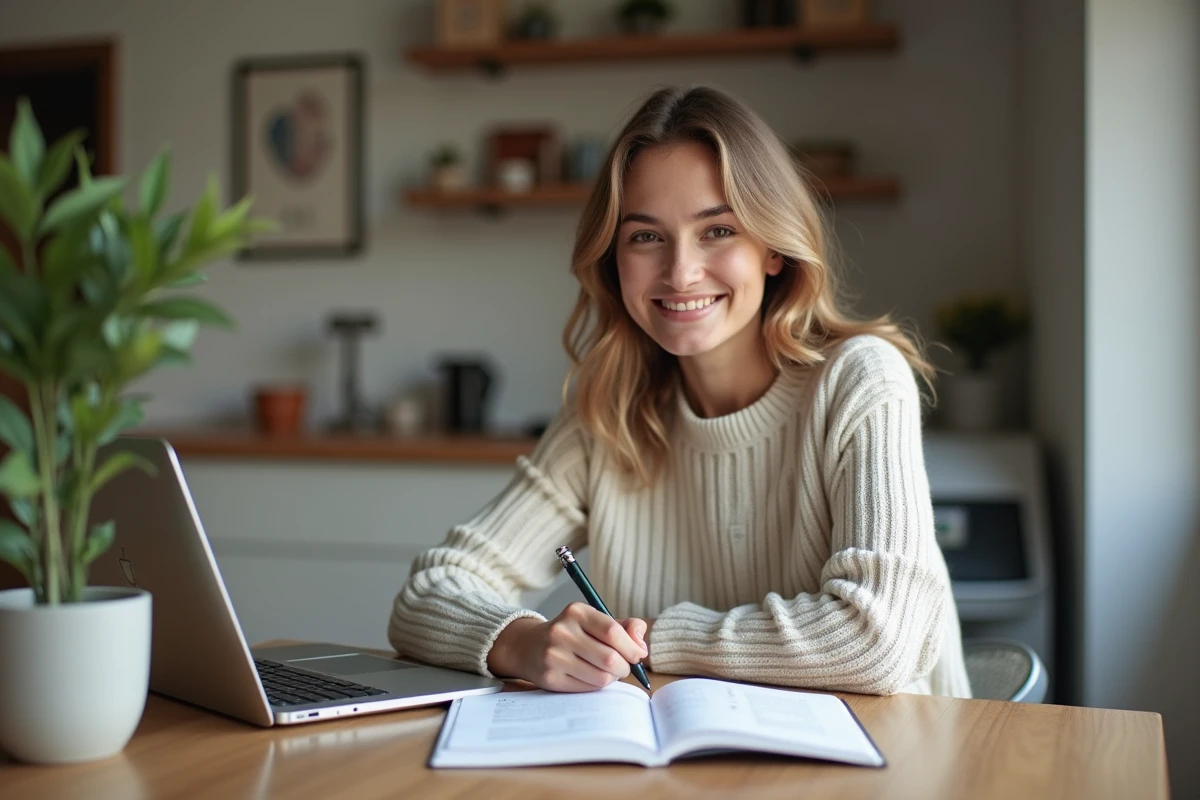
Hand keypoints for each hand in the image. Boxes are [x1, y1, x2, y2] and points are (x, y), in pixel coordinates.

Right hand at [487, 602, 648, 691]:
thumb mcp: (595, 621)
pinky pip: (588, 688)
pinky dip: (597, 686)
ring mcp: (554, 656)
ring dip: (612, 678)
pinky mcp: (550, 678)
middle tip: (623, 667)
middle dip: (625, 667)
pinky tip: (591, 677)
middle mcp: (562, 632)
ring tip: (606, 671)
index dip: (632, 647)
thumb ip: (625, 628)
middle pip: (610, 658)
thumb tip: (642, 647)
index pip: (613, 631)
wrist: (529, 646)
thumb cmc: (573, 634)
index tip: (638, 655)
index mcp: (577, 612)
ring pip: (602, 677)